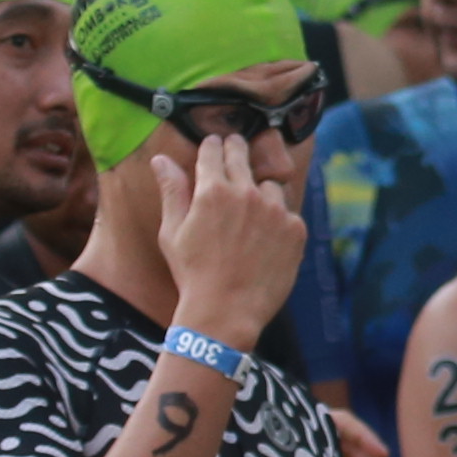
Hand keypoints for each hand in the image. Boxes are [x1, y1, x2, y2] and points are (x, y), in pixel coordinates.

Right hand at [151, 136, 308, 358]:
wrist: (226, 312)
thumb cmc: (192, 273)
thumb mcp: (172, 232)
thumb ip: (172, 190)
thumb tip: (161, 159)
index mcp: (212, 190)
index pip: (213, 151)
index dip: (212, 146)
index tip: (214, 144)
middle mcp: (247, 193)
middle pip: (242, 157)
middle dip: (235, 150)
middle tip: (234, 148)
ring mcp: (275, 210)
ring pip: (269, 184)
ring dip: (259, 189)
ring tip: (250, 209)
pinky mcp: (295, 229)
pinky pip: (287, 211)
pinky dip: (277, 218)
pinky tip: (265, 236)